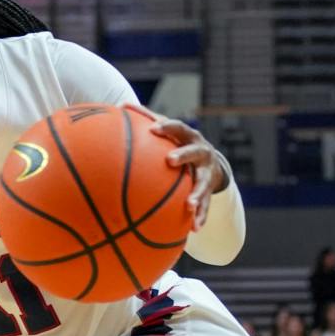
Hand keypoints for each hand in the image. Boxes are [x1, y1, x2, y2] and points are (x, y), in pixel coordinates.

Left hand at [146, 114, 228, 230]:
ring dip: (197, 194)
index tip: (152, 129)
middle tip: (169, 160)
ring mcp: (207, 173)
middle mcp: (201, 153)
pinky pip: (206, 206)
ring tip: (189, 205)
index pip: (178, 128)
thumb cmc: (181, 145)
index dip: (167, 127)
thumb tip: (121, 106)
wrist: (213, 163)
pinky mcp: (210, 192)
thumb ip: (148, 119)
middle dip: (183, 155)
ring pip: (203, 183)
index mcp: (189, 137)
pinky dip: (200, 217)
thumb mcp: (169, 132)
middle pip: (194, 152)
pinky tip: (194, 229)